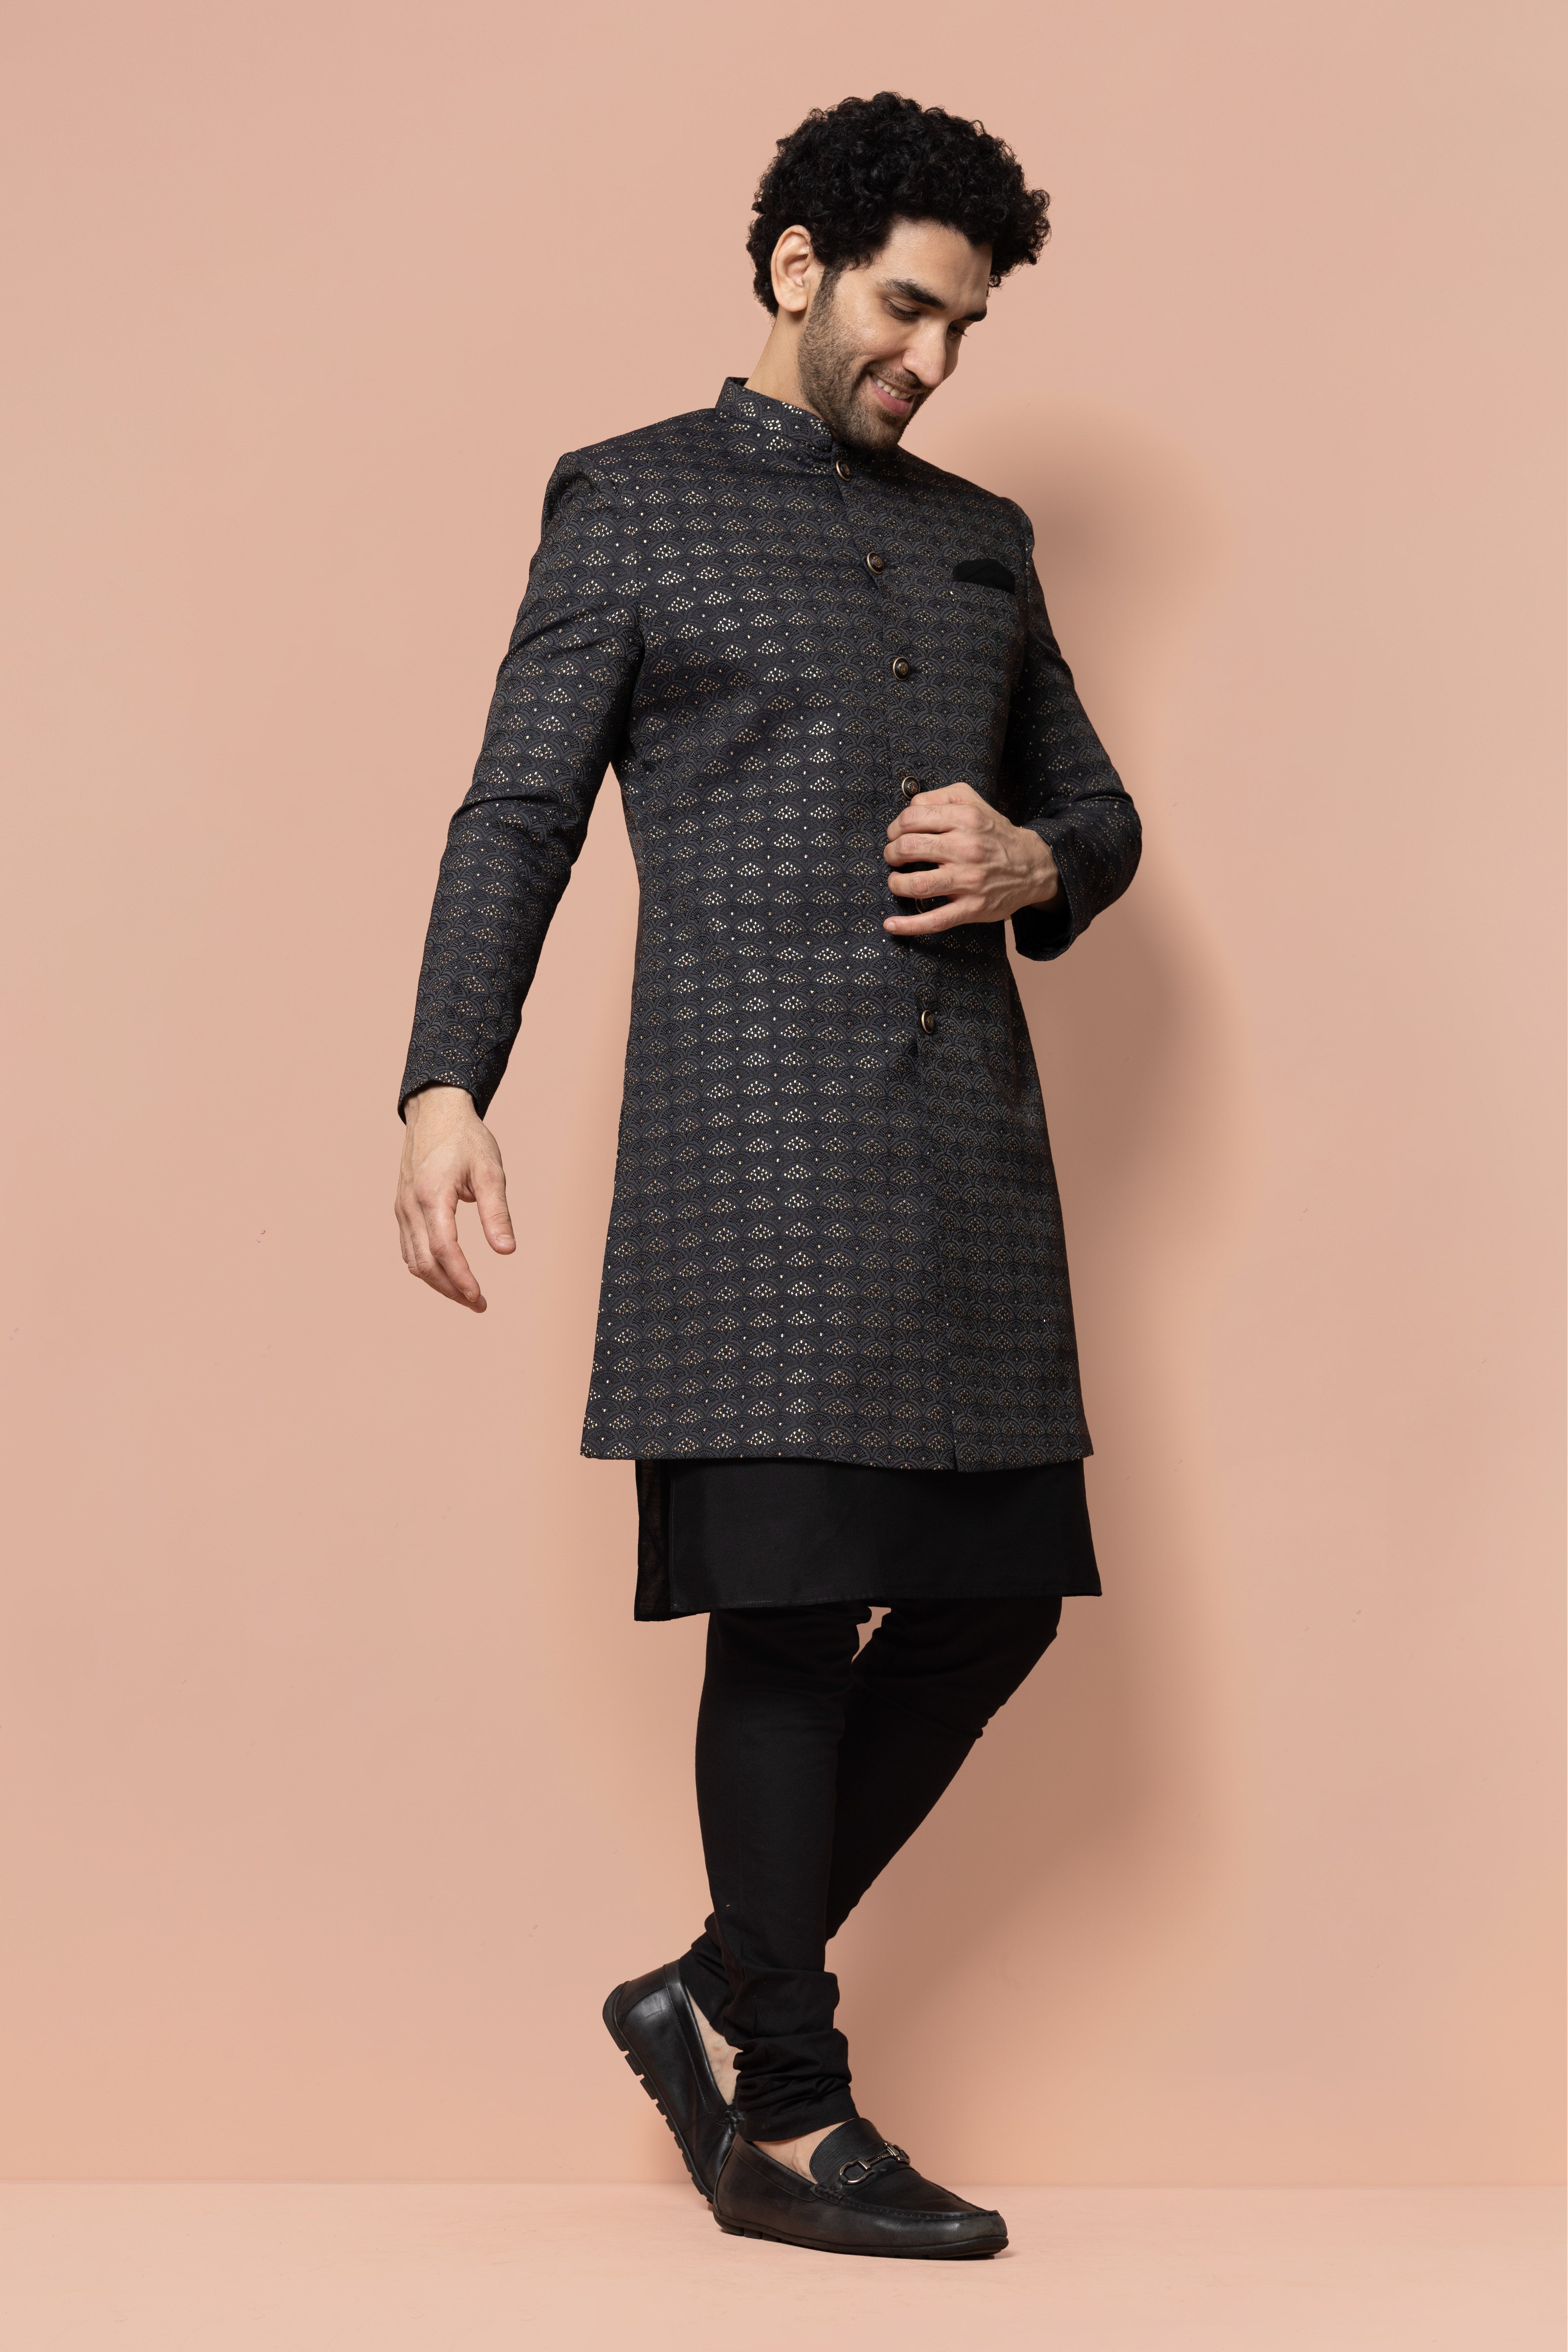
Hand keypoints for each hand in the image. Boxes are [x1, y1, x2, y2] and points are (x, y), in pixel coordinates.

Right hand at [395, 1086, 514, 1310]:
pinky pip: (408, 1248)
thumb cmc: (466, 1140)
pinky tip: (446, 1274)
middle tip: (478, 1304)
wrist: (435, 1112)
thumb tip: (506, 1251)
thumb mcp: (490, 1171)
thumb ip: (497, 1212)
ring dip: (438, 1283)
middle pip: (425, 1263)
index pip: (444, 1250)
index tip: (479, 1297)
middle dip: (451, 1289)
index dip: (461, 1278)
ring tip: (466, 1295)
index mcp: (432, 1195)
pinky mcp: (401, 1207)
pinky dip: (425, 1267)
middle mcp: (410, 1205)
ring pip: (413, 1260)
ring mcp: (402, 1208)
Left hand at [883, 782, 1059, 936]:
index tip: (896, 836)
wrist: (1032, 865)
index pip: (912, 819)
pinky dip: (908, 926)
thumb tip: (908, 807)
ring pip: (917, 884)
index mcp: (966, 819)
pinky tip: (891, 925)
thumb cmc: (994, 834)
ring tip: (896, 882)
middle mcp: (967, 848)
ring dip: (896, 884)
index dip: (895, 828)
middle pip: (909, 848)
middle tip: (894, 858)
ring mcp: (970, 880)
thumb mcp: (973, 802)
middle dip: (892, 854)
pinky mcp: (972, 908)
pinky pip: (935, 920)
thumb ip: (940, 797)